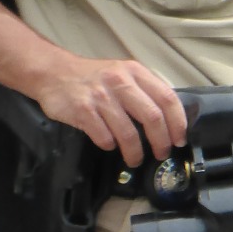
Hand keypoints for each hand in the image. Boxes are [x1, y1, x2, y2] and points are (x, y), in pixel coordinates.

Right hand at [35, 58, 184, 166]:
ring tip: (135, 159)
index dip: (178, 122)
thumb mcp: (123, 74)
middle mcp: (120, 82)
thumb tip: (169, 119)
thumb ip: (144, 91)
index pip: (167, 98)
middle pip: (152, 117)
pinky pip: (104, 137)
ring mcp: (101, 97)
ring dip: (135, 151)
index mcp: (136, 72)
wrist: (53, 73)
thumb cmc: (94, 77)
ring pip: (128, 132)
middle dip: (161, 141)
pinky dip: (110, 145)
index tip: (179, 139)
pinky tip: (110, 145)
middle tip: (162, 154)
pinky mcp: (82, 110)